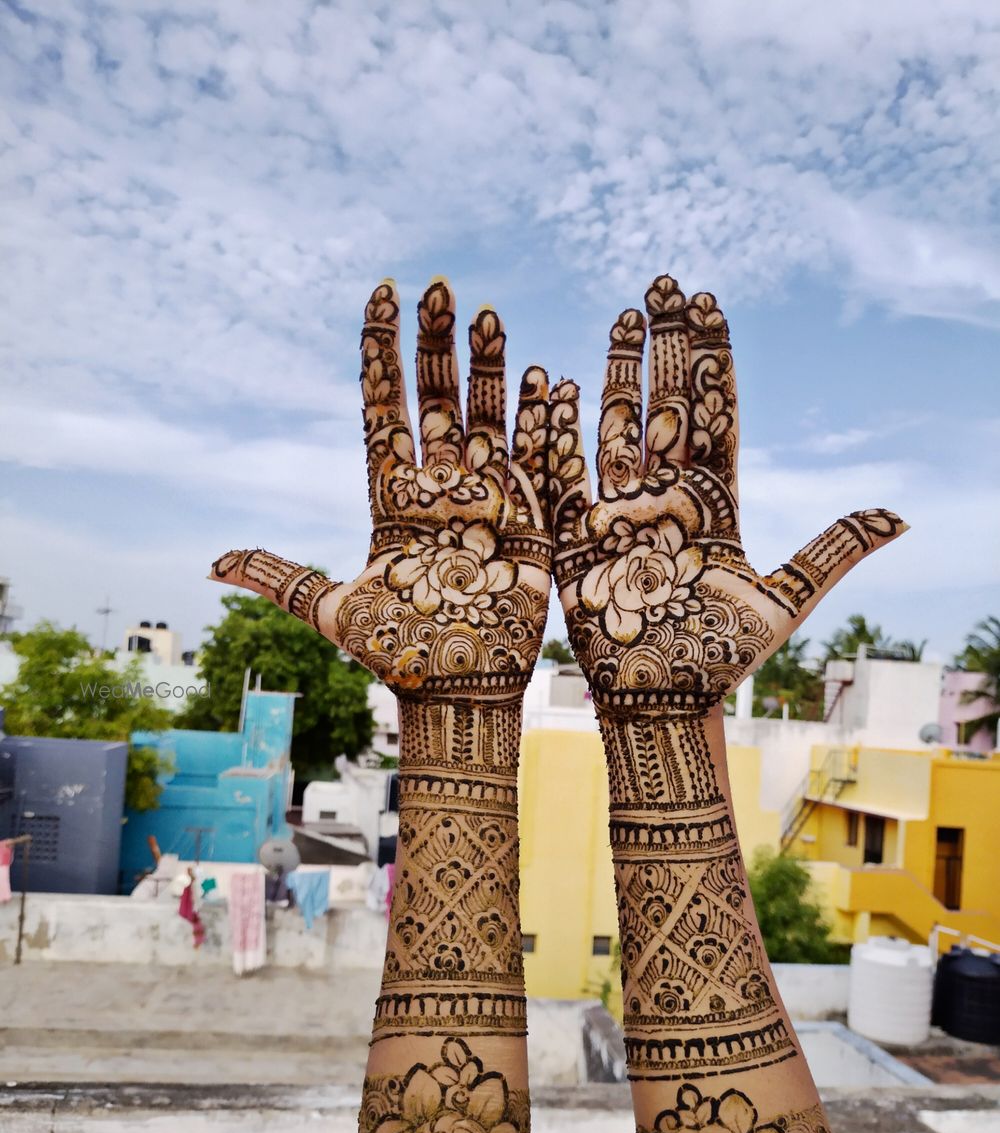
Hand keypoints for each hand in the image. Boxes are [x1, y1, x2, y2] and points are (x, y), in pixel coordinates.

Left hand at [210, 280, 551, 700]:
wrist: (458, 693)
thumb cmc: (396, 655)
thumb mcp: (329, 611)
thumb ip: (278, 576)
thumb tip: (211, 563)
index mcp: (392, 499)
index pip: (383, 410)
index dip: (382, 355)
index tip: (381, 297)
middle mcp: (440, 489)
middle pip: (437, 400)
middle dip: (437, 344)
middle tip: (436, 286)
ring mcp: (487, 500)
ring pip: (488, 417)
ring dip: (489, 367)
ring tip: (486, 313)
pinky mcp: (530, 523)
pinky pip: (540, 461)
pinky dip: (545, 422)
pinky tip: (547, 376)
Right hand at [546, 272, 906, 711]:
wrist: (662, 703)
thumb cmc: (722, 659)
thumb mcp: (785, 600)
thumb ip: (833, 550)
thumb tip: (900, 515)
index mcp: (715, 502)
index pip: (714, 414)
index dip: (711, 359)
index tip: (710, 303)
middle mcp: (667, 497)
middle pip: (667, 405)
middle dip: (667, 345)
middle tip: (666, 284)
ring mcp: (620, 514)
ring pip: (618, 426)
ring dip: (621, 371)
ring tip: (625, 315)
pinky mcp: (578, 538)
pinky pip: (564, 476)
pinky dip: (558, 433)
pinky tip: (555, 382)